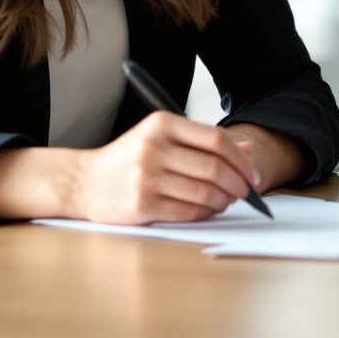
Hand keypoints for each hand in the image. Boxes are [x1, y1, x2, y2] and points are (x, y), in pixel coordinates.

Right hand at [74, 111, 262, 224]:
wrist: (85, 182)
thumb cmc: (129, 159)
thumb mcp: (163, 138)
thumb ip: (204, 142)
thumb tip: (248, 150)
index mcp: (162, 124)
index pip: (216, 140)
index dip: (242, 159)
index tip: (253, 174)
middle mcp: (154, 148)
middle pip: (215, 168)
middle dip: (239, 184)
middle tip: (246, 192)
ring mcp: (147, 177)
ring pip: (205, 192)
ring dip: (225, 200)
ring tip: (227, 201)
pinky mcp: (143, 204)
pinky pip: (189, 211)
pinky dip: (207, 213)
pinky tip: (209, 210)